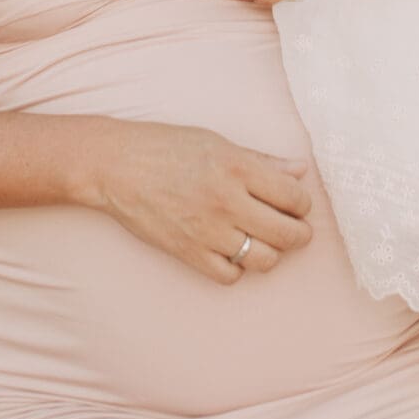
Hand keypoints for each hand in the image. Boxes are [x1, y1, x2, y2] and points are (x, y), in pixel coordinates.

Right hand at [82, 120, 313, 284]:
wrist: (116, 165)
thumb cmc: (166, 147)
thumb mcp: (217, 142)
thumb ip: (262, 161)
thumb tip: (300, 171)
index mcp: (237, 167)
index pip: (295, 196)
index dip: (302, 203)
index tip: (296, 203)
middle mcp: (227, 200)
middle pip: (288, 234)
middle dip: (299, 234)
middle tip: (294, 229)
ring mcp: (208, 230)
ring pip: (264, 260)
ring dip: (272, 253)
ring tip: (263, 240)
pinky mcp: (188, 253)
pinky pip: (231, 275)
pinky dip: (237, 268)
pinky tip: (232, 251)